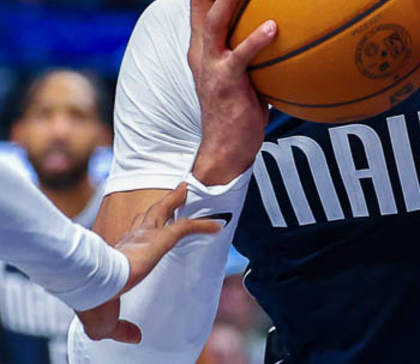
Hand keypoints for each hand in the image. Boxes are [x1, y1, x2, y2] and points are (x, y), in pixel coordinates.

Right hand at [75, 184, 220, 342]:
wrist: (93, 290)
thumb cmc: (93, 303)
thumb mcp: (107, 324)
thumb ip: (123, 329)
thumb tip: (134, 336)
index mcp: (118, 256)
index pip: (132, 238)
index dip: (141, 232)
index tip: (149, 230)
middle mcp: (131, 240)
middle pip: (149, 215)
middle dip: (161, 204)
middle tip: (173, 195)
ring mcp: (144, 237)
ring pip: (164, 210)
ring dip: (177, 200)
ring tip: (187, 190)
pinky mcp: (158, 238)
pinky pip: (186, 227)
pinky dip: (203, 225)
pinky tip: (218, 224)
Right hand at [188, 0, 276, 184]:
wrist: (226, 148)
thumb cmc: (244, 108)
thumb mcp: (249, 70)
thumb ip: (260, 46)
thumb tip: (295, 23)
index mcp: (203, 44)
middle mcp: (201, 49)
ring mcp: (211, 65)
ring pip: (214, 22)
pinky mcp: (225, 84)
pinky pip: (240, 57)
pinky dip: (255, 40)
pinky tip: (274, 26)